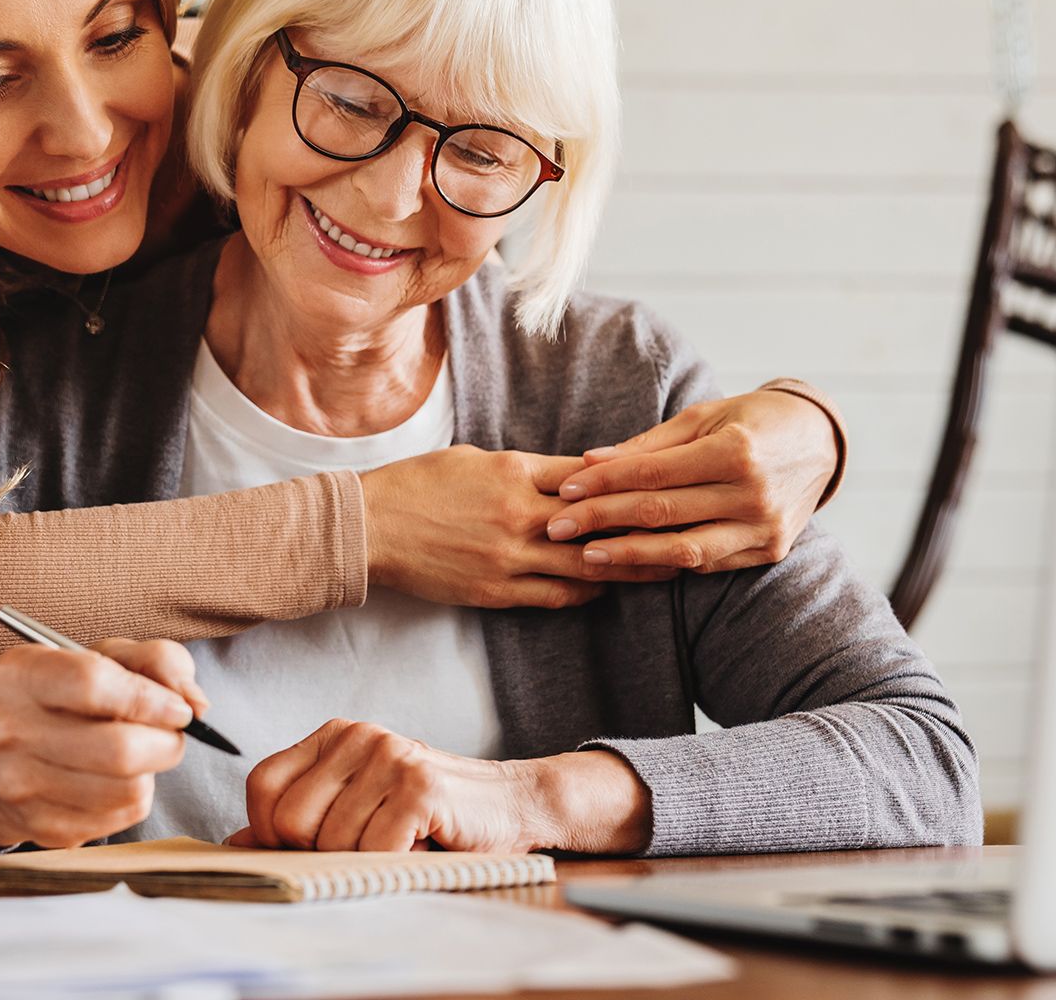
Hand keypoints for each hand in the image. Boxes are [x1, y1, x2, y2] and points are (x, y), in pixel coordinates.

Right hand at [0, 638, 205, 849]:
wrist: (6, 757)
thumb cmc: (71, 697)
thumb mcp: (109, 658)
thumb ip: (159, 662)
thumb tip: (194, 705)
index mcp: (22, 674)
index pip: (93, 684)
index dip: (149, 699)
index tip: (179, 710)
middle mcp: (9, 730)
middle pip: (117, 749)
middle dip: (166, 743)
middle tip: (171, 734)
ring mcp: (20, 785)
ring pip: (126, 790)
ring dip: (152, 771)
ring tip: (139, 754)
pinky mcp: (41, 828)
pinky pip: (120, 818)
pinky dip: (135, 798)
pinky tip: (116, 780)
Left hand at [231, 720, 651, 854]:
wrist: (511, 805)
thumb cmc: (429, 814)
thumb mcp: (357, 809)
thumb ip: (300, 821)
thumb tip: (234, 846)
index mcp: (334, 736)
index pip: (262, 786)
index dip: (269, 832)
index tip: (307, 851)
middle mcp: (357, 736)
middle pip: (287, 820)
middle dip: (318, 854)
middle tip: (363, 849)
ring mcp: (388, 756)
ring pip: (329, 842)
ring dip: (363, 862)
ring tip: (398, 844)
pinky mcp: (418, 785)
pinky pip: (371, 849)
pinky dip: (390, 864)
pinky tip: (416, 847)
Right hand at [361, 446, 678, 610]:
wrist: (369, 527)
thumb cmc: (418, 485)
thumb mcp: (474, 459)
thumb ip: (525, 468)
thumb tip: (572, 473)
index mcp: (515, 472)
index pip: (589, 477)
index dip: (630, 483)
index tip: (665, 484)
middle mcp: (520, 514)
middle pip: (600, 523)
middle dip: (645, 527)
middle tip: (686, 530)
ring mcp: (509, 557)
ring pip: (585, 566)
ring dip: (627, 567)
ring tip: (663, 568)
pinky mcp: (495, 590)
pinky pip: (553, 597)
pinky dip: (584, 594)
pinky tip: (605, 591)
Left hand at [546, 389, 837, 571]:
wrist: (821, 442)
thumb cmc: (753, 420)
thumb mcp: (705, 416)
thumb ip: (649, 444)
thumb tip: (590, 459)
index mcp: (736, 452)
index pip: (653, 474)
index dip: (605, 483)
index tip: (566, 490)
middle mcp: (753, 494)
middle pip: (661, 513)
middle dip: (602, 520)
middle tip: (556, 526)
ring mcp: (764, 528)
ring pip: (683, 551)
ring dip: (629, 555)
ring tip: (587, 556)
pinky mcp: (769, 551)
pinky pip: (708, 563)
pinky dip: (667, 562)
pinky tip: (633, 560)